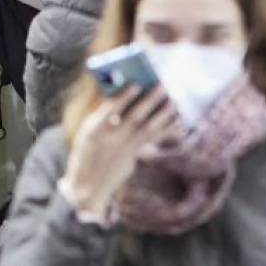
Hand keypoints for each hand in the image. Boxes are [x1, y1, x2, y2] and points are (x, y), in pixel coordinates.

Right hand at [65, 86, 178, 217]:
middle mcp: (111, 139)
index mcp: (94, 129)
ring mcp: (125, 147)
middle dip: (150, 100)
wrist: (89, 181)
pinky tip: (177, 120)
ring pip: (149, 129)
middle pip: (135, 117)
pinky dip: (167, 129)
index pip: (110, 110)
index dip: (123, 97)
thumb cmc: (88, 147)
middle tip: (163, 86)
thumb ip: (105, 113)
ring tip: (175, 100)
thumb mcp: (89, 129)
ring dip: (164, 113)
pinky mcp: (134, 153)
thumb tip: (128, 93)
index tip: (136, 84)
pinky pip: (153, 139)